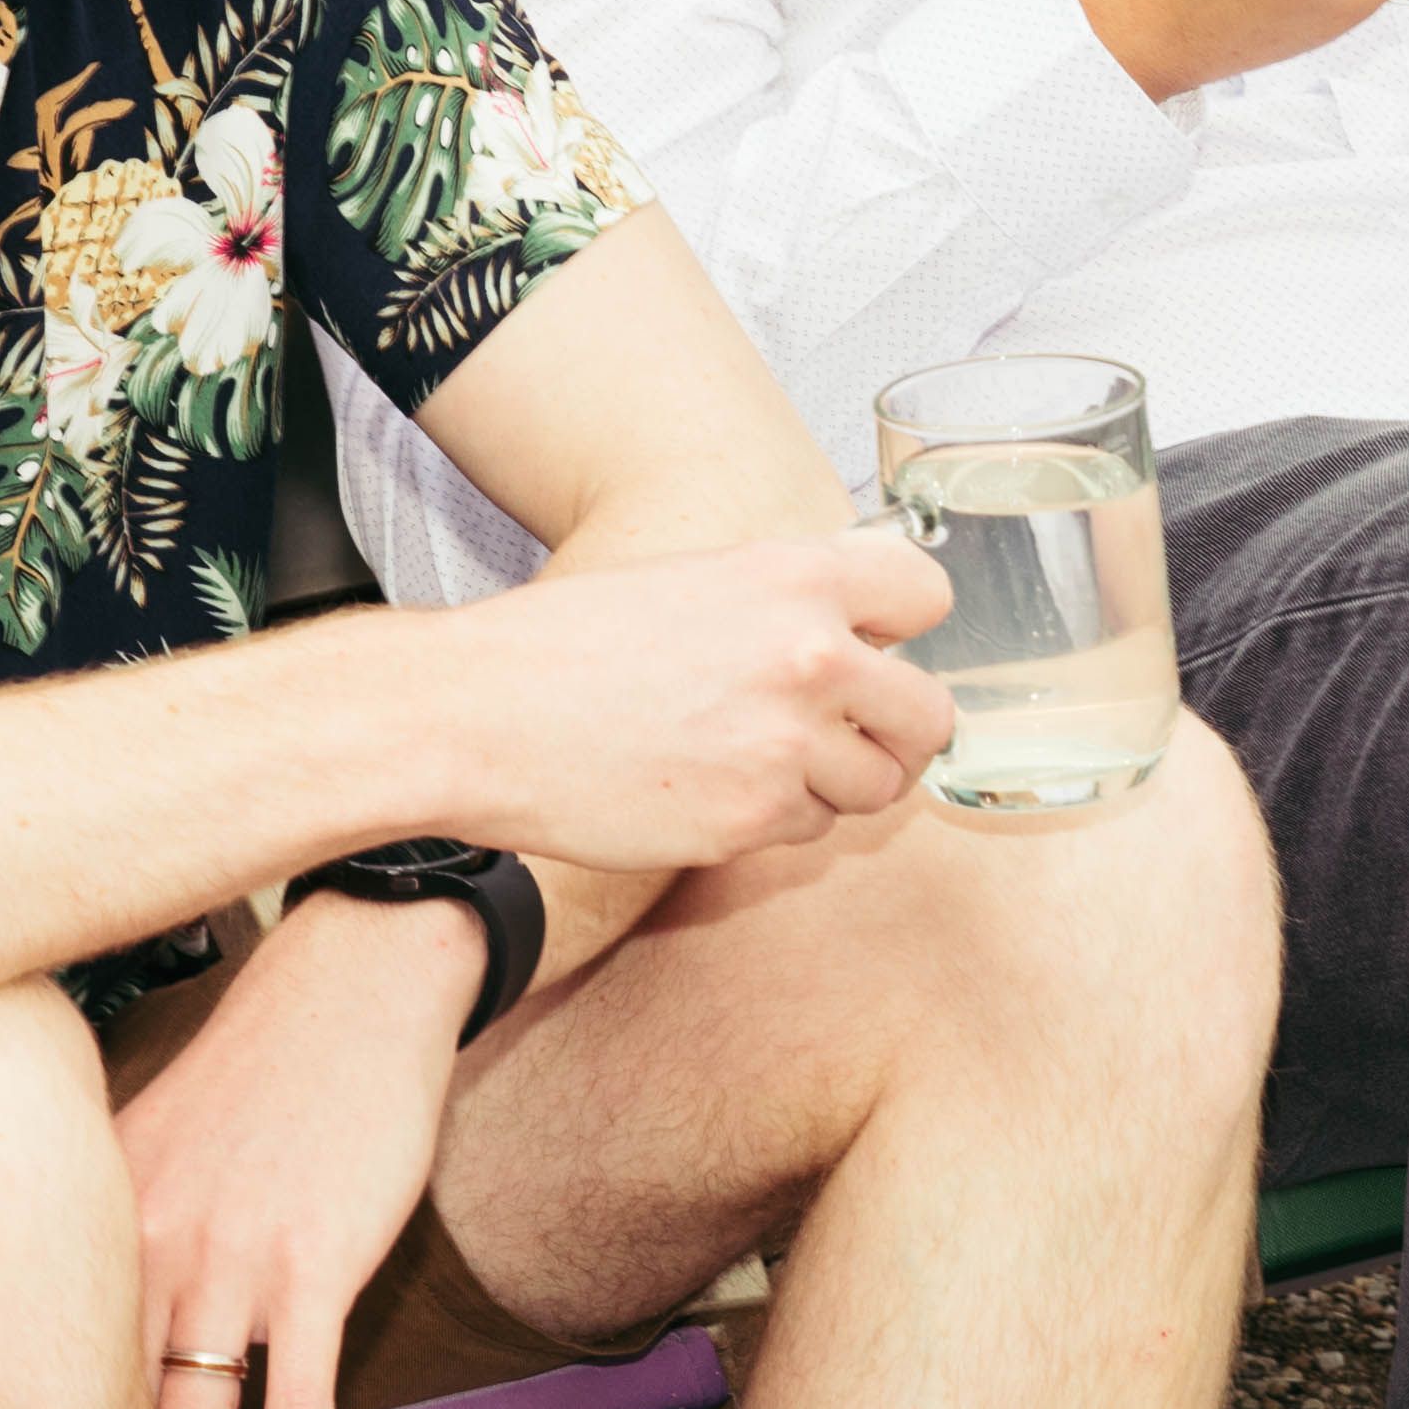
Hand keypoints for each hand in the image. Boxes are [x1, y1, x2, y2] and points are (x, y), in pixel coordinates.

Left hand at [118, 898, 484, 1408]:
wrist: (354, 993)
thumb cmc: (268, 1068)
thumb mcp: (161, 1138)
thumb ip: (132, 1222)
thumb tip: (120, 1311)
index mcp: (104, 1217)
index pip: (57, 1361)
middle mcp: (148, 1246)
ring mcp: (229, 1260)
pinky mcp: (313, 1266)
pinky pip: (297, 1403)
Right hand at [377, 529, 955, 868]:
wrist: (478, 715)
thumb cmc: (569, 647)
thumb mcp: (696, 581)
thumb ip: (789, 602)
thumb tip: (865, 637)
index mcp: (795, 577)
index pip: (928, 597)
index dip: (903, 631)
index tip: (880, 650)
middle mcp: (808, 657)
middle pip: (930, 716)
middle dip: (895, 732)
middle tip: (849, 735)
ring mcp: (786, 745)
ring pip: (876, 787)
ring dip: (835, 784)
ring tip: (759, 762)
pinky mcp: (751, 820)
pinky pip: (809, 830)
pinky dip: (775, 820)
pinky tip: (713, 790)